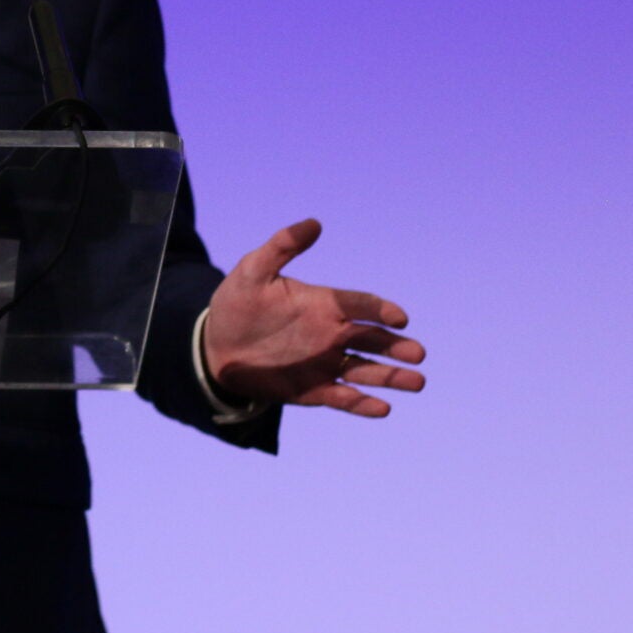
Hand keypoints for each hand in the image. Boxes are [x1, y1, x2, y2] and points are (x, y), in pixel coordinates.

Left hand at [203, 218, 425, 417]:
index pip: (360, 304)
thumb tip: (314, 223)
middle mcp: (331, 334)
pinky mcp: (313, 390)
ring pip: (365, 371)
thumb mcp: (253, 270)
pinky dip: (361, 404)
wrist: (214, 345)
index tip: (398, 317)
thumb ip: (282, 246)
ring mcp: (324, 363)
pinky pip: (341, 398)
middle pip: (372, 340)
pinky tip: (382, 408)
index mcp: (323, 304)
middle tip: (418, 353)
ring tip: (417, 382)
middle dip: (396, 347)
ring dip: (390, 377)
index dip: (380, 309)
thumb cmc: (237, 304)